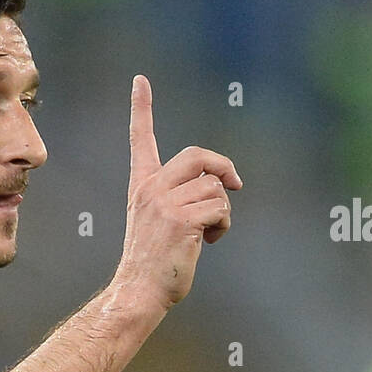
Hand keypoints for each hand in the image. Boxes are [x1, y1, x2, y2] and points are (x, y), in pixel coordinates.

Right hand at [115, 74, 241, 309]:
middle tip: (233, 185)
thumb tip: (222, 185)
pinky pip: (220, 207)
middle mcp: (151, 189)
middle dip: (223, 167)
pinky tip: (209, 242)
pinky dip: (223, 225)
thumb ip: (181, 197)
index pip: (141, 140)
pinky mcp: (181, 220)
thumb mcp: (160, 222)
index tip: (140, 81)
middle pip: (198, 155)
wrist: (138, 291)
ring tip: (210, 233)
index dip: (142, 109)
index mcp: (142, 186)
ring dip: (223, 210)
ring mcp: (165, 203)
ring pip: (215, 187)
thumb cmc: (153, 263)